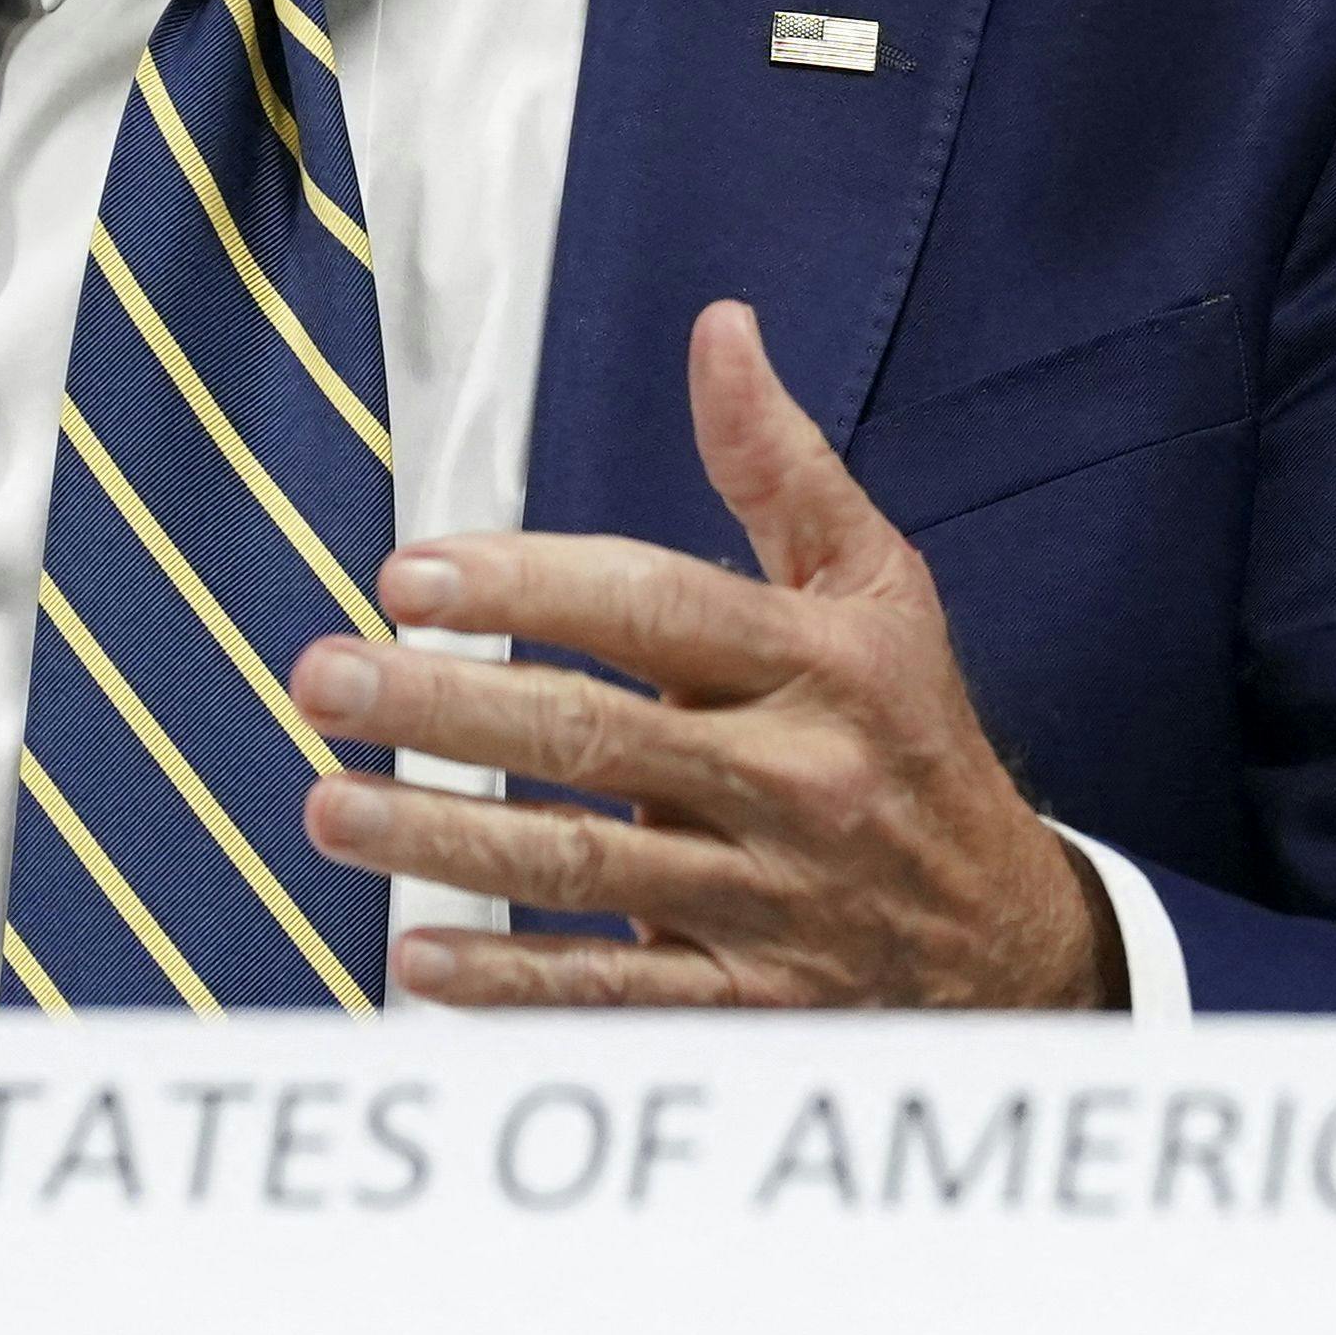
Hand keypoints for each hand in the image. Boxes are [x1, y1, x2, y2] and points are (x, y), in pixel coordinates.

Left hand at [288, 301, 1120, 1008]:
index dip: (528, 586)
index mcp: (820, 661)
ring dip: (444, 839)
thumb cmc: (909, 733)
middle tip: (322, 677)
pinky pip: (617, 994)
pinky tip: (415, 956)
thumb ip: (780, 464)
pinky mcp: (750, 1005)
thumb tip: (718, 328)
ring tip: (330, 806)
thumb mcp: (876, 587)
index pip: (656, 608)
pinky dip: (514, 983)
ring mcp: (770, 902)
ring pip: (583, 867)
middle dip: (446, 704)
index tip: (406, 573)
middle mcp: (794, 779)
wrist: (1013, 943)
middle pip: (595, 733)